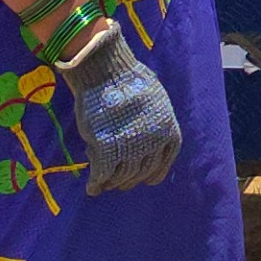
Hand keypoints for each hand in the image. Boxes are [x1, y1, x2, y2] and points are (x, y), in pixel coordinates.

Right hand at [58, 19, 181, 194]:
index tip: (146, 179)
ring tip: (105, 184)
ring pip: (122, 177)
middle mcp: (152, 143)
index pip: (163, 162)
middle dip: (130, 181)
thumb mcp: (155, 100)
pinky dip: (96, 184)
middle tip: (120, 184)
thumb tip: (149, 132)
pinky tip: (92, 188)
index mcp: (168, 131)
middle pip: (141, 173)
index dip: (153, 174)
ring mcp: (130, 147)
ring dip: (113, 183)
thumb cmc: (130, 80)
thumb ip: (154, 122)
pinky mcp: (106, 149)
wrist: (108, 72)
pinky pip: (102, 175)